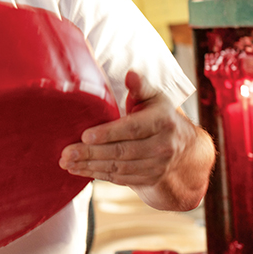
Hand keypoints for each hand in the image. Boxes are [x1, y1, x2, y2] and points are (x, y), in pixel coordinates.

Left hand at [59, 70, 213, 210]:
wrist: (186, 151)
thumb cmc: (161, 116)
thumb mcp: (155, 98)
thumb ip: (140, 87)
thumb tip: (130, 74)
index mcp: (163, 122)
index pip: (133, 129)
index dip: (108, 133)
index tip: (85, 135)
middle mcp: (162, 146)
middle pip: (122, 151)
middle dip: (91, 153)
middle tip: (66, 152)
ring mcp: (156, 166)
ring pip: (118, 167)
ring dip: (90, 166)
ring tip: (66, 162)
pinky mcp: (148, 179)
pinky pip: (119, 178)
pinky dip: (96, 175)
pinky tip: (78, 170)